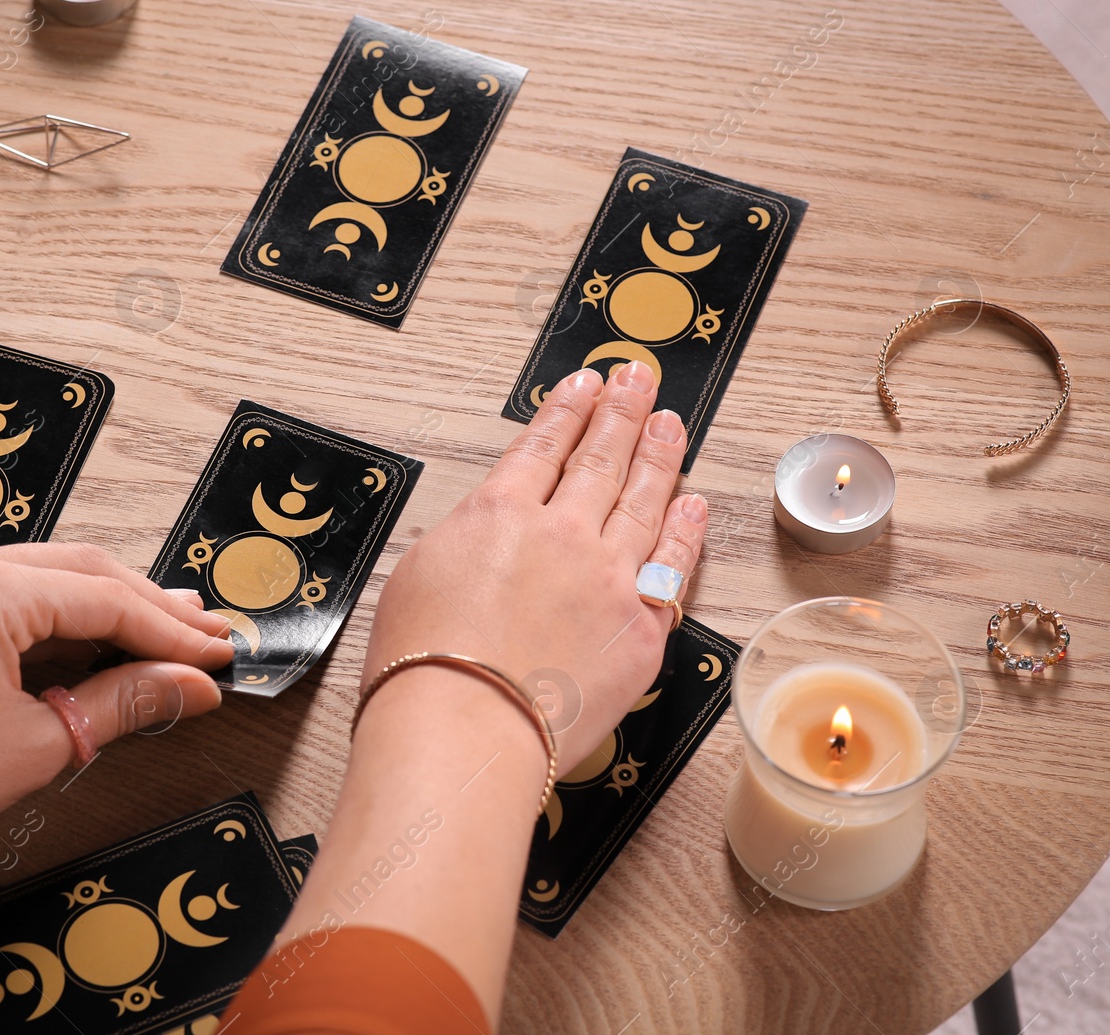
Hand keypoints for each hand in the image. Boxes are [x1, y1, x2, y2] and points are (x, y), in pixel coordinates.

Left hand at [0, 543, 233, 935]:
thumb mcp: (33, 746)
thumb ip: (122, 704)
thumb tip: (191, 687)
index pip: (105, 600)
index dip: (172, 632)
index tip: (218, 654)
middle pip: (80, 573)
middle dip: (149, 607)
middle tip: (207, 635)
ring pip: (43, 577)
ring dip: (104, 607)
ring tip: (164, 631)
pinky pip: (2, 593)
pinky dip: (53, 617)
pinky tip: (89, 639)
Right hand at [365, 362, 706, 770]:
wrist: (462, 729)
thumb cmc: (422, 668)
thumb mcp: (416, 577)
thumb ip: (465, 543)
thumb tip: (487, 535)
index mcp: (498, 514)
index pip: (544, 445)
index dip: (568, 410)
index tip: (586, 385)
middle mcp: (562, 535)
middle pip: (602, 458)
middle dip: (622, 411)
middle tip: (638, 380)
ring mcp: (608, 579)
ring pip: (645, 500)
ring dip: (660, 455)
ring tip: (671, 424)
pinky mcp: (641, 630)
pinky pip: (674, 567)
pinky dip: (686, 530)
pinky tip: (693, 504)